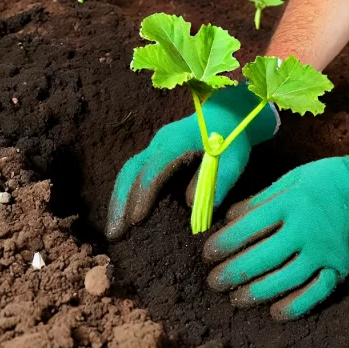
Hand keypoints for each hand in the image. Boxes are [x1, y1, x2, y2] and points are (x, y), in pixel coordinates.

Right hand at [106, 83, 277, 240]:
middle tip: (115, 234)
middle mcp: (159, 143)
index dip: (144, 195)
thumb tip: (194, 207)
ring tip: (114, 230)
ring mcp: (155, 147)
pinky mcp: (155, 154)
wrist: (228, 114)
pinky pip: (133, 173)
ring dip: (118, 200)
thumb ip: (218, 181)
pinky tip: (123, 215)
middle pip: (132, 171)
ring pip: (128, 172)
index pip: (154, 170)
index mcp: (177, 141)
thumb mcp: (234, 159)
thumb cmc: (233, 138)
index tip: (137, 220)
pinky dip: (125, 194)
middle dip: (121, 202)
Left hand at [203, 119, 348, 319]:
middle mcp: (306, 228)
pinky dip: (296, 305)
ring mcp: (325, 250)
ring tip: (237, 300)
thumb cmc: (321, 182)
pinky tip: (276, 312)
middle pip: (264, 257)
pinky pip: (317, 291)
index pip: (249, 227)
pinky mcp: (340, 267)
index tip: (207, 255)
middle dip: (234, 273)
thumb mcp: (288, 180)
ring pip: (286, 278)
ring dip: (258, 293)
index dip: (225, 244)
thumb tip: (225, 220)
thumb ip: (258, 201)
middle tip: (214, 283)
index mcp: (290, 203)